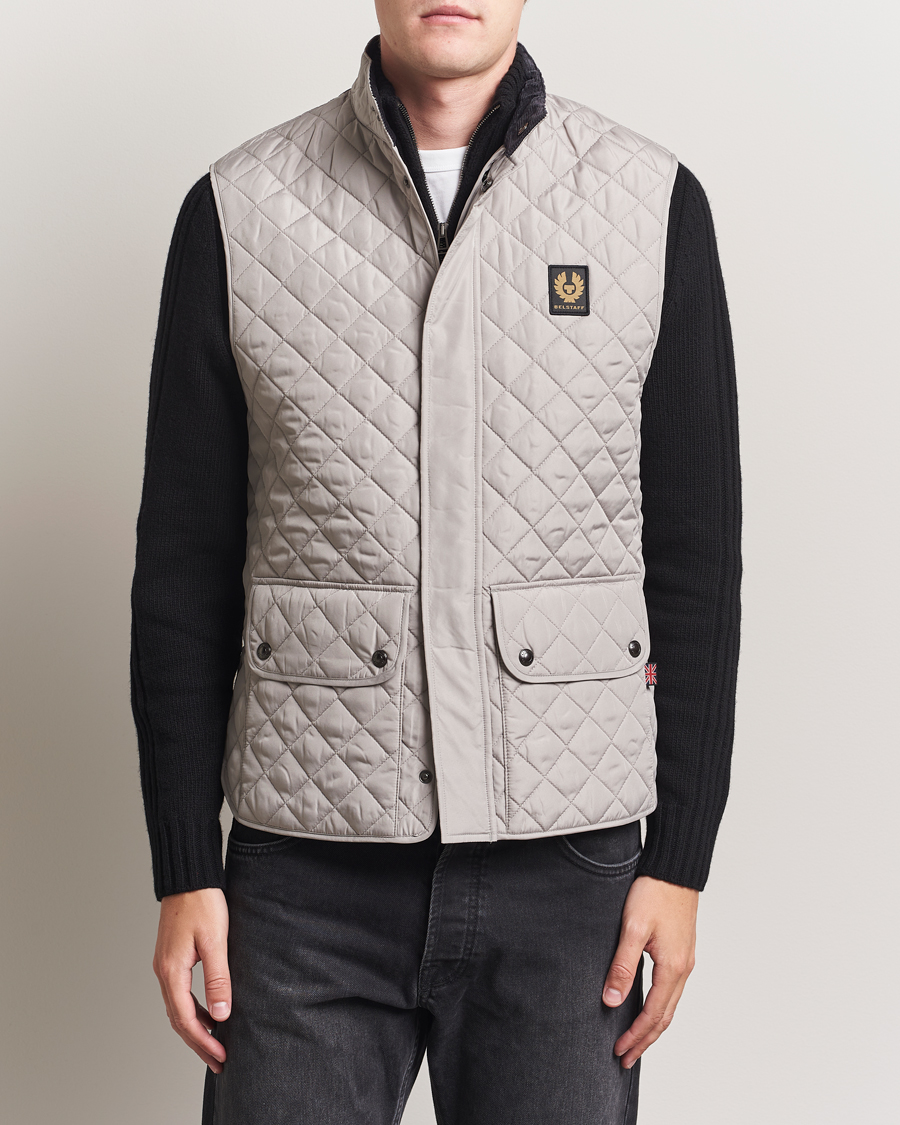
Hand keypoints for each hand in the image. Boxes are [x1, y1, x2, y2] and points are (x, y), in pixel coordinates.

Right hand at [153, 887, 230, 1071]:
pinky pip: (180, 994)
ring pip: (178, 1008)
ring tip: (215, 1044)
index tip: (221, 1056)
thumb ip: (218, 978)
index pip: (186, 1019)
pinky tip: (209, 1013)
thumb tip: (222, 1015)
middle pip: (179, 1020)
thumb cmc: (202, 902)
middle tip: (219, 1062)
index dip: (203, 1042)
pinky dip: (193, 1010)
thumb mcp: (216, 940)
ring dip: (195, 1028)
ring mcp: (165, 965)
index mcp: (171, 971)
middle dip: (199, 1043)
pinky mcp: (171, 958)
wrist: (188, 876)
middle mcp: (163, 972)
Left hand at [602, 874, 698, 1068]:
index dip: (636, 1036)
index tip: (619, 1052)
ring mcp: (685, 961)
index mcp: (672, 968)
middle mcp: (683, 969)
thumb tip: (612, 1001)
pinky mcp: (681, 951)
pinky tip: (647, 1007)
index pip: (653, 1014)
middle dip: (645, 1040)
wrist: (674, 868)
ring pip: (670, 1005)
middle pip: (665, 1017)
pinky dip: (660, 1008)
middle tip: (625, 1059)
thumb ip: (623, 965)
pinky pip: (672, 990)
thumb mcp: (633, 928)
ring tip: (636, 1041)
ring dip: (653, 1026)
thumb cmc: (653, 893)